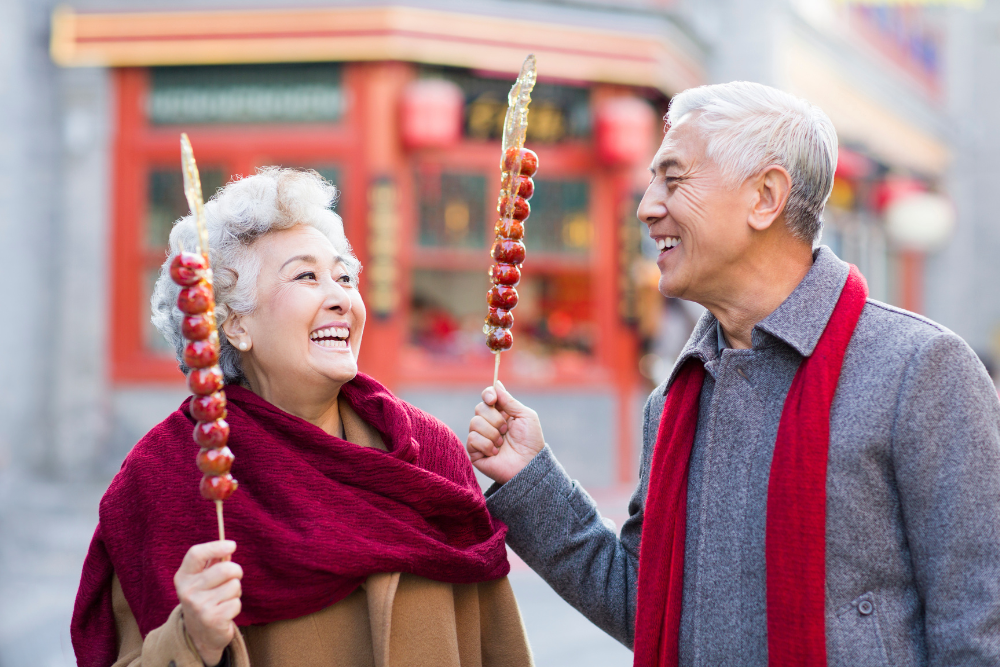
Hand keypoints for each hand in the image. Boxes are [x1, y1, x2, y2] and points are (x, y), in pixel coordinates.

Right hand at [174, 540, 242, 666]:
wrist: (200, 634)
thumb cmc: (206, 597)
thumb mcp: (203, 579)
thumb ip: (214, 562)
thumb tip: (229, 547)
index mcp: (183, 577)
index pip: (196, 554)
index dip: (216, 547)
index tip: (232, 545)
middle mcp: (188, 591)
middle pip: (225, 569)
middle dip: (236, 571)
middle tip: (234, 577)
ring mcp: (199, 606)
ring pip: (234, 586)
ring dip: (235, 591)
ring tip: (225, 598)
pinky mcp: (212, 620)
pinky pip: (236, 603)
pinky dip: (236, 606)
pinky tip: (225, 611)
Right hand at [467, 381, 544, 483]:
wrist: (529, 465)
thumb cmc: (530, 441)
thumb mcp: (525, 416)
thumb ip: (509, 400)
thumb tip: (497, 383)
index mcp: (501, 412)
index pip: (487, 397)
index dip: (488, 395)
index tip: (493, 400)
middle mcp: (489, 423)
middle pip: (479, 408)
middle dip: (495, 419)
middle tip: (506, 430)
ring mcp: (480, 437)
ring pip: (474, 423)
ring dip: (492, 433)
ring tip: (502, 443)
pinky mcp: (475, 451)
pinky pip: (472, 439)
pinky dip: (486, 445)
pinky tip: (495, 452)